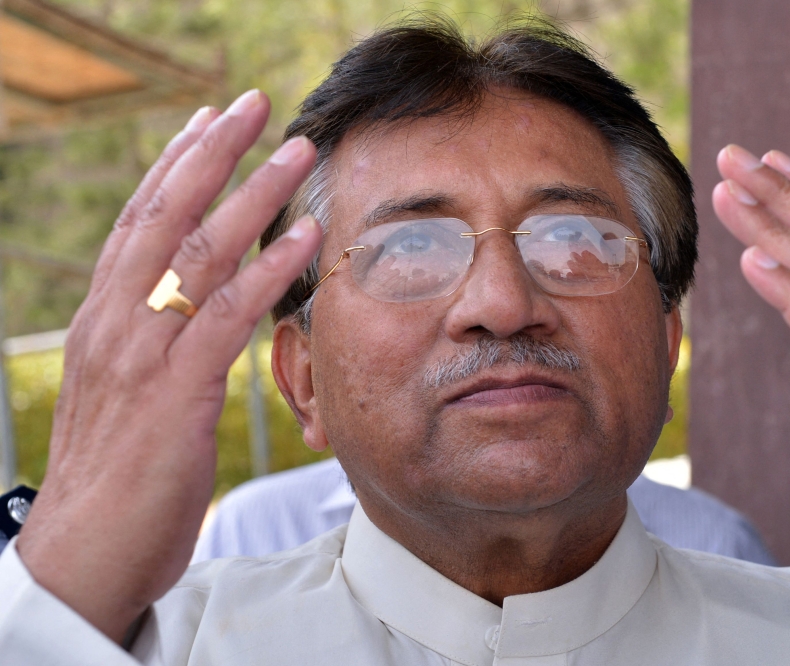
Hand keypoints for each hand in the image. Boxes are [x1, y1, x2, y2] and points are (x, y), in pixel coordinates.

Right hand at [14, 91, 321, 642]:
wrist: (84, 549)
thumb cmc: (115, 473)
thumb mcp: (125, 391)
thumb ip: (151, 341)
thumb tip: (189, 308)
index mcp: (104, 318)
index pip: (139, 222)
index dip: (174, 166)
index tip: (208, 121)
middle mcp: (116, 322)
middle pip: (164, 217)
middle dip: (211, 153)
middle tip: (253, 103)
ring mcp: (142, 354)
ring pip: (199, 254)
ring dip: (253, 197)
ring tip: (297, 152)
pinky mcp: (175, 393)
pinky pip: (228, 318)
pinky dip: (270, 273)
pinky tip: (306, 238)